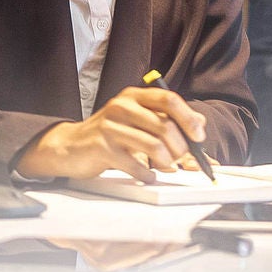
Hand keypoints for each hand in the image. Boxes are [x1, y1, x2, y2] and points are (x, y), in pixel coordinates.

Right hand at [15, 84, 208, 180]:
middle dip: (180, 148)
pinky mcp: (103, 148)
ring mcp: (110, 127)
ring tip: (165, 167)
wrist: (71, 146)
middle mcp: (121, 106)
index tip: (198, 137)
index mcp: (133, 96)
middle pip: (165, 126)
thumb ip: (166, 118)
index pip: (169, 99)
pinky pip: (137, 166)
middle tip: (179, 158)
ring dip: (166, 162)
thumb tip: (200, 124)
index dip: (189, 118)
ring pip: (154, 146)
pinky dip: (148, 175)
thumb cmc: (109, 133)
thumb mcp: (137, 119)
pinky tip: (147, 175)